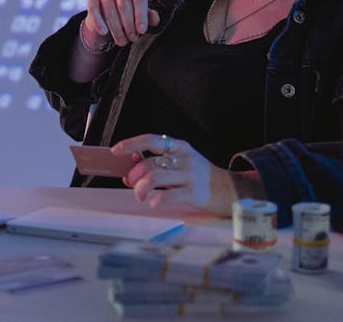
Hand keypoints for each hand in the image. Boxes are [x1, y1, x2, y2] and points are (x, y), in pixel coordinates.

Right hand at [83, 0, 160, 48]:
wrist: (110, 17)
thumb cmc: (131, 15)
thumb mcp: (141, 16)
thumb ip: (150, 16)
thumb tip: (156, 20)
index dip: (141, 15)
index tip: (142, 31)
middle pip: (124, 5)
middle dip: (129, 25)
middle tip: (132, 39)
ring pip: (110, 10)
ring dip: (117, 28)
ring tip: (122, 41)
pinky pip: (94, 10)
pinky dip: (99, 22)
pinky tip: (104, 32)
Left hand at [111, 133, 240, 216]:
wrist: (227, 189)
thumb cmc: (197, 176)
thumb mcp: (180, 163)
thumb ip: (156, 165)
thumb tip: (128, 174)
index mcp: (179, 147)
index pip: (151, 140)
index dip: (131, 143)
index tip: (116, 150)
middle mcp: (184, 158)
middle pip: (150, 163)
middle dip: (135, 175)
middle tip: (133, 184)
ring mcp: (189, 175)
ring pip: (156, 177)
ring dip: (141, 188)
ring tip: (141, 196)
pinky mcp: (194, 193)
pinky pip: (170, 195)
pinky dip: (157, 199)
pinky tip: (154, 203)